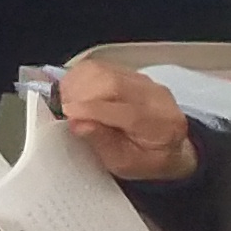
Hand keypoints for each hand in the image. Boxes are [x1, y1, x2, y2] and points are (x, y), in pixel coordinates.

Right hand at [58, 59, 198, 185]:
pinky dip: (80, 77)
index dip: (93, 110)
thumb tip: (78, 124)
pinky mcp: (130, 72)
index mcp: (162, 125)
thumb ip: (104, 143)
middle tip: (65, 109)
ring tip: (69, 102)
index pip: (128, 111)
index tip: (67, 114)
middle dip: (82, 94)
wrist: (165, 145)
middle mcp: (157, 97)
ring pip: (103, 71)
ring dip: (78, 84)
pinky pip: (99, 66)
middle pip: (114, 84)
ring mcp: (144, 80)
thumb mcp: (124, 163)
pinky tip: (76, 93)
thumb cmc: (143, 159)